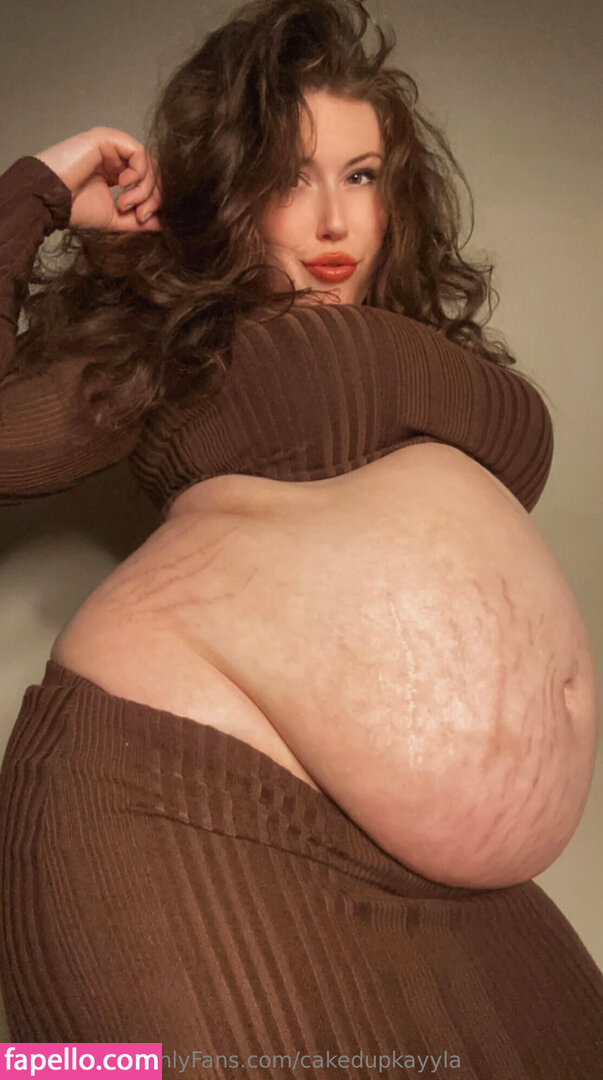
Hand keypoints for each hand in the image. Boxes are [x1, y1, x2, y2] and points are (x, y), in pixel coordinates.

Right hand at [34, 126, 161, 231]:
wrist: (51, 200)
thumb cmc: (73, 208)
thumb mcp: (113, 218)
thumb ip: (137, 219)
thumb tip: (161, 223)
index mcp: (114, 172)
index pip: (146, 180)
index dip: (153, 199)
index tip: (144, 218)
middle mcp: (114, 157)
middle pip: (151, 171)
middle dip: (152, 196)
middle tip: (141, 214)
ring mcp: (110, 146)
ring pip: (147, 162)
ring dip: (144, 188)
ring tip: (125, 203)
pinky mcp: (106, 138)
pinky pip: (138, 152)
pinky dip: (138, 172)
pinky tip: (123, 184)